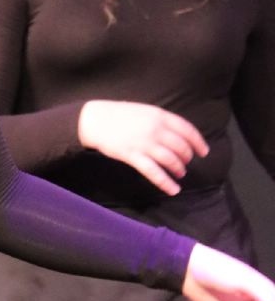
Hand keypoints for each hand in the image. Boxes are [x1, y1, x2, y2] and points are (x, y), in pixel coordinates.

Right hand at [78, 100, 208, 195]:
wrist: (95, 120)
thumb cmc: (120, 115)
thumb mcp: (145, 111)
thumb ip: (161, 120)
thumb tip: (178, 134)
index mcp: (159, 115)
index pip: (187, 130)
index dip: (198, 142)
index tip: (204, 152)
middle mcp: (155, 129)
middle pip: (180, 147)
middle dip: (187, 158)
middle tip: (186, 163)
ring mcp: (144, 143)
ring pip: (170, 160)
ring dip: (178, 169)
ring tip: (180, 174)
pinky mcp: (132, 156)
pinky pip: (153, 172)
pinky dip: (165, 182)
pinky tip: (173, 189)